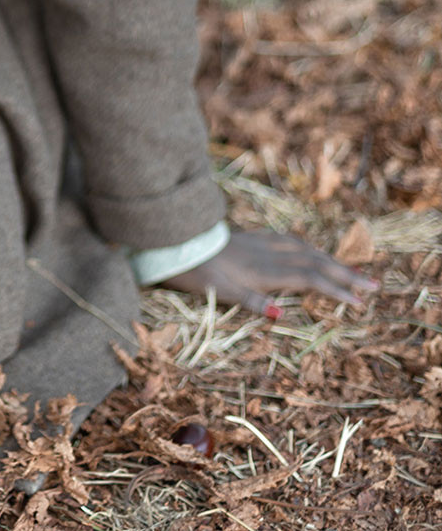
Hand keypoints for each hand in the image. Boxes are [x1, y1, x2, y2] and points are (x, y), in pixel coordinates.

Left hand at [157, 229, 379, 317]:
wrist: (178, 242)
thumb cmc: (198, 273)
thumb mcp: (220, 292)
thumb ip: (250, 302)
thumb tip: (279, 314)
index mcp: (265, 271)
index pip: (309, 280)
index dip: (335, 290)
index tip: (360, 302)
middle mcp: (269, 254)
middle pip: (315, 263)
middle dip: (345, 274)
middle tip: (374, 285)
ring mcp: (262, 244)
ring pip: (305, 249)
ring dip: (331, 260)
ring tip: (353, 270)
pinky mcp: (253, 238)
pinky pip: (290, 240)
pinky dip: (308, 247)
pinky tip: (310, 250)